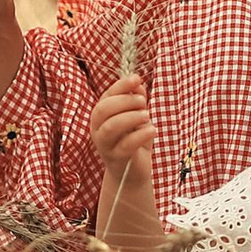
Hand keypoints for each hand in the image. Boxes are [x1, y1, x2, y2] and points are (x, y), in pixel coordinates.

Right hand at [91, 75, 163, 251]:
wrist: (133, 173)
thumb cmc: (134, 141)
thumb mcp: (137, 116)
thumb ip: (136, 99)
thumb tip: (137, 83)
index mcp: (101, 116)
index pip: (105, 96)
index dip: (120, 85)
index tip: (137, 78)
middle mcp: (98, 130)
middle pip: (103, 110)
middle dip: (124, 101)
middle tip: (143, 102)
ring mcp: (105, 146)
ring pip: (110, 127)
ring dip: (130, 117)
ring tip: (147, 115)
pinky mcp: (117, 159)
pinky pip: (125, 145)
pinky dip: (140, 135)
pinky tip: (152, 129)